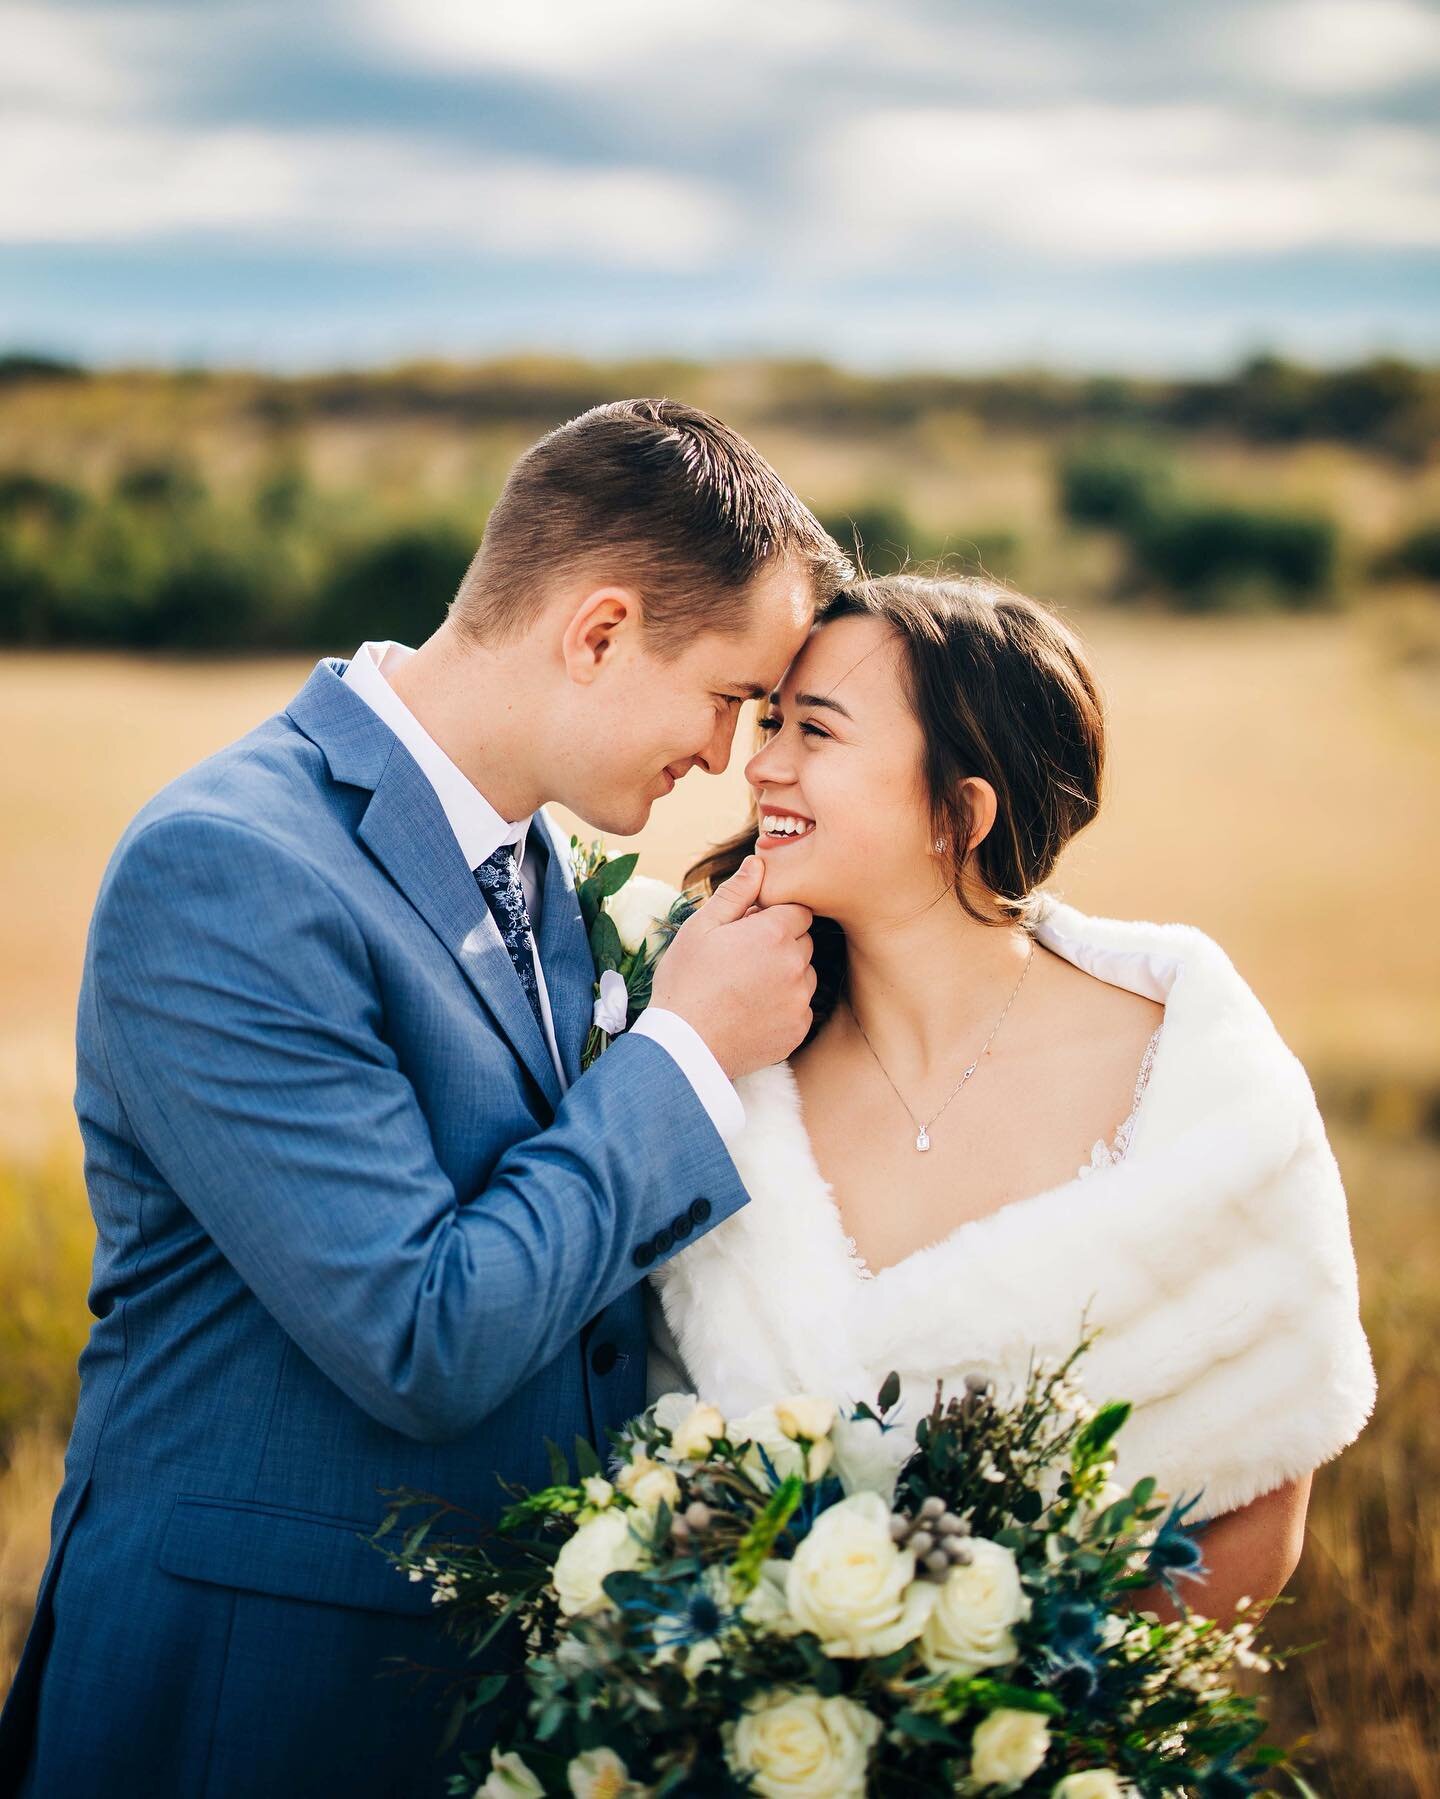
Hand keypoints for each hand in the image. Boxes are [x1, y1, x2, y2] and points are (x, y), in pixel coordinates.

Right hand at [651, 856, 815, 1078]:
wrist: (685, 1047)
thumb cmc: (686, 982)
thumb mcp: (701, 928)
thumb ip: (736, 893)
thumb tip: (758, 863)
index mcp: (773, 933)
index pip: (798, 910)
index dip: (774, 917)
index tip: (750, 931)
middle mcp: (795, 965)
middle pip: (803, 941)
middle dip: (781, 944)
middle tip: (742, 959)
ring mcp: (799, 999)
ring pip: (804, 975)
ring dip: (785, 975)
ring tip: (745, 987)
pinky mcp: (799, 1028)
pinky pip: (800, 1007)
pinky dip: (784, 1006)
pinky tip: (752, 1010)